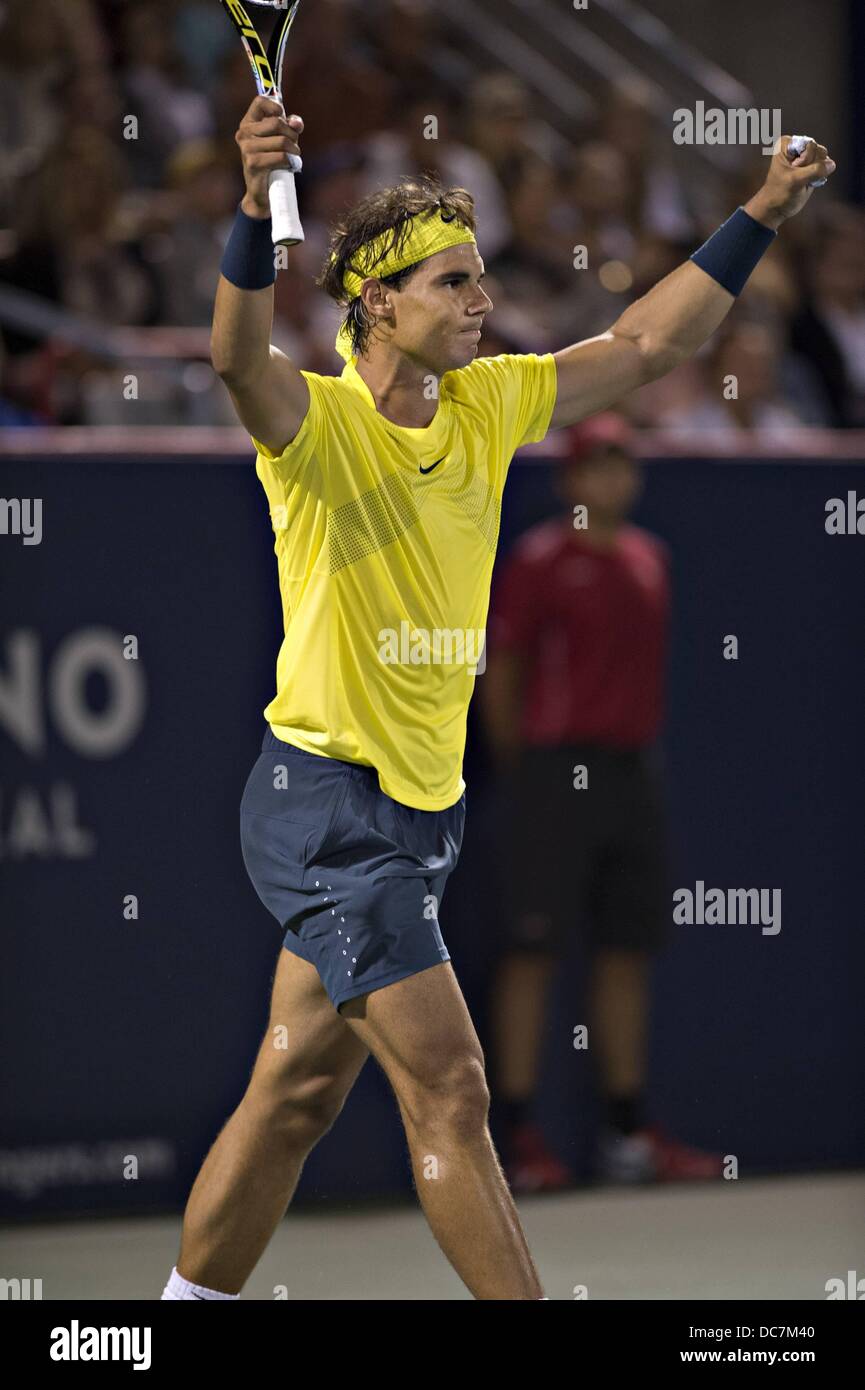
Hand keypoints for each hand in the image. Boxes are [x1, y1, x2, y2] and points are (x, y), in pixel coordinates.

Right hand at [235, 96, 303, 218]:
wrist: (263, 193)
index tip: (282, 116)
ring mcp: (247, 148)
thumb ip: (290, 126)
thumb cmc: (273, 162)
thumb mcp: (283, 140)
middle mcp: (244, 133)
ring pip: (282, 141)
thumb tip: (296, 122)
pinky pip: (281, 156)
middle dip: (292, 134)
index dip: (275, 106)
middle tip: (294, 145)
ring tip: (292, 157)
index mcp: (248, 123)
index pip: (260, 101)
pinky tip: (289, 166)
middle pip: (277, 123)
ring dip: (294, 150)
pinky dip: (290, 161)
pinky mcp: (253, 163)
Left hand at [745, 136, 835, 229]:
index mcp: (787, 144)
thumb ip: (815, 171)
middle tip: (798, 177)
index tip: (794, 170)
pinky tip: (810, 182)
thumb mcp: (795, 181)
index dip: (806, 159)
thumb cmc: (780, 192)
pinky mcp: (813, 167)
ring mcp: (807, 157)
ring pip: (823, 158)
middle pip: (818, 150)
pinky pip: (825, 166)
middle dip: (811, 166)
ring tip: (802, 180)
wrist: (776, 208)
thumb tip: (832, 164)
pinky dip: (820, 176)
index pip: (809, 144)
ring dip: (816, 172)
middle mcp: (798, 147)